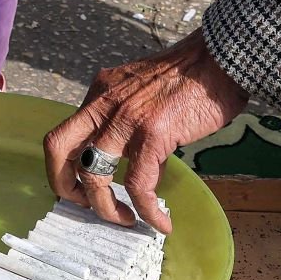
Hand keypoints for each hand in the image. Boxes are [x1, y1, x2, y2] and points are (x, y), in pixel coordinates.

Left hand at [43, 28, 247, 232]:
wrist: (222, 58)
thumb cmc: (194, 74)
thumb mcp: (145, 89)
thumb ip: (133, 121)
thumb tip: (142, 165)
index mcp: (101, 91)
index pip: (65, 132)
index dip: (63, 165)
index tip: (80, 186)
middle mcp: (105, 103)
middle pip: (58, 148)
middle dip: (63, 185)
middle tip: (85, 205)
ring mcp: (126, 118)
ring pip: (93, 173)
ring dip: (105, 207)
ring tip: (125, 220)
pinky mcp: (152, 134)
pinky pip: (138, 184)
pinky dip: (147, 210)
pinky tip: (160, 222)